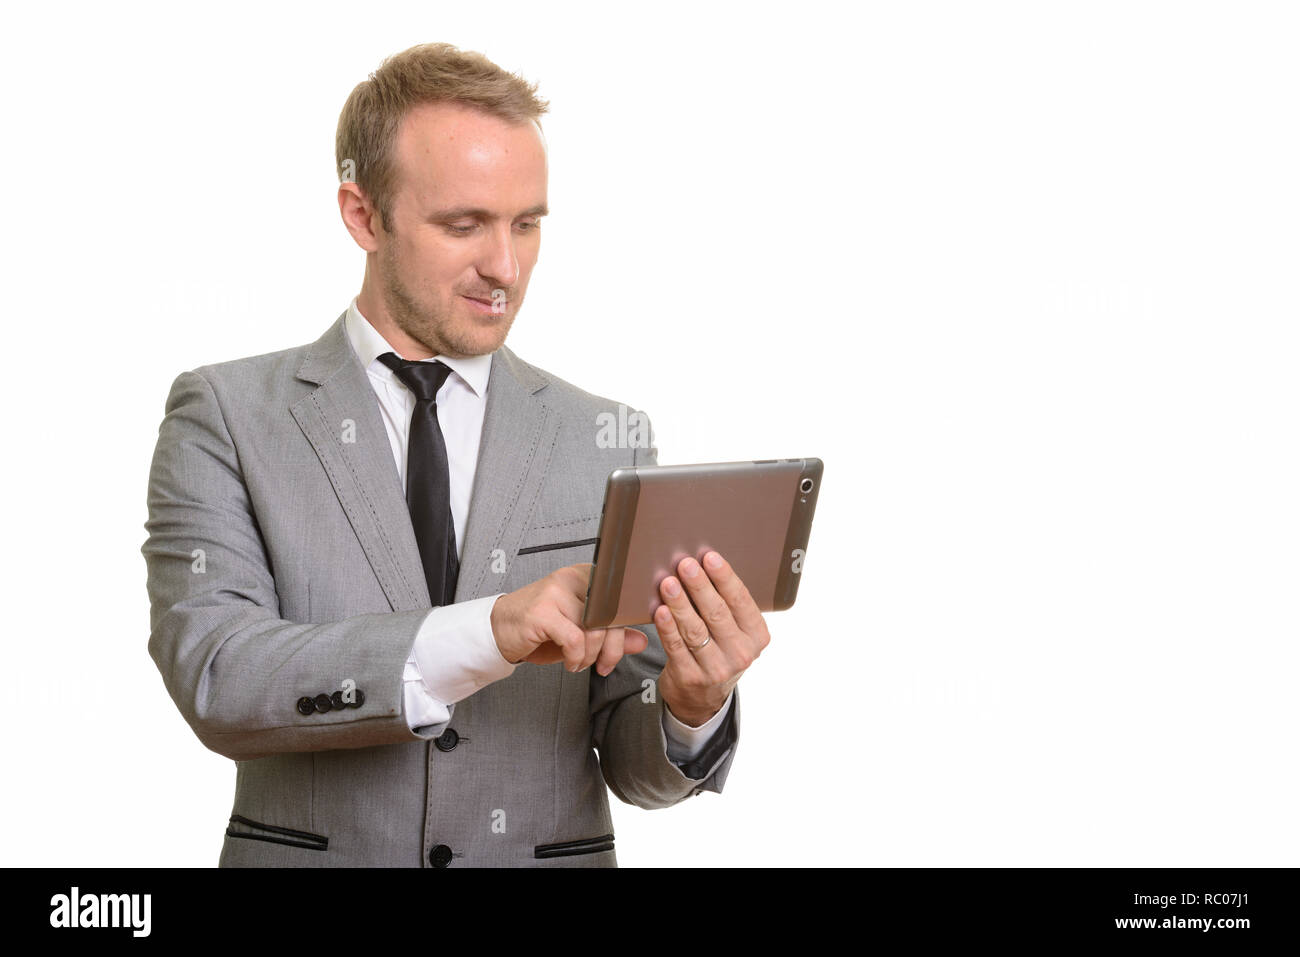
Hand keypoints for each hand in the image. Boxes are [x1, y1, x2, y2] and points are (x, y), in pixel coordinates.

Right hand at [490, 563, 647, 674]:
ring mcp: (555, 593)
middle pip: (609, 615)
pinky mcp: (542, 611)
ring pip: (594, 628)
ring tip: (580, 663)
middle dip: (611, 648)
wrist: (498, 629)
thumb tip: (641, 640)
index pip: (619, 602)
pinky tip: (569, 661)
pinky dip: (577, 657)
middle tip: (603, 665)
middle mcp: (572, 579)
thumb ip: (611, 635)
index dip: (624, 629)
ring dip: (591, 655)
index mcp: (586, 577)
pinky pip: (575, 639)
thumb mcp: (580, 632)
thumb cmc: (539, 628)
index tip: (619, 649)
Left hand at [654, 551, 770, 725]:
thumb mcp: (734, 632)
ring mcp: (716, 669)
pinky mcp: (691, 677)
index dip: (724, 578)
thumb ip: (725, 604)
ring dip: (680, 604)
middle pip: (717, 613)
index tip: (710, 557)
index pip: (741, 601)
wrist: (703, 698)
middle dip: (700, 586)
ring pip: (695, 630)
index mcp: (757, 636)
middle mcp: (741, 654)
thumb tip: (702, 564)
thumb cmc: (718, 650)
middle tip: (685, 564)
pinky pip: (676, 647)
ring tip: (668, 583)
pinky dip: (667, 628)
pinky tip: (660, 611)